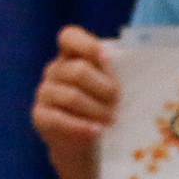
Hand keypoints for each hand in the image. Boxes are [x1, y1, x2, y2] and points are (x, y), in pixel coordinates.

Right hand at [31, 26, 119, 162]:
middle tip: (120, 101)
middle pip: (78, 71)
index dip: (87, 45)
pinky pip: (57, 119)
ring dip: (97, 109)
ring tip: (113, 120)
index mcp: (73, 55)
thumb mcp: (114, 86)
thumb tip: (138, 66)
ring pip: (71, 96)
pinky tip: (97, 130)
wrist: (90, 141)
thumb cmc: (108, 105)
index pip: (69, 37)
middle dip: (104, 87)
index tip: (107, 59)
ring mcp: (45, 92)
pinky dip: (80, 126)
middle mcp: (55, 70)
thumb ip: (119, 72)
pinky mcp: (41, 116)